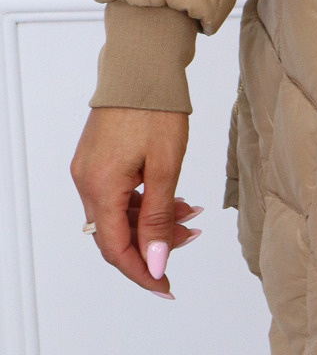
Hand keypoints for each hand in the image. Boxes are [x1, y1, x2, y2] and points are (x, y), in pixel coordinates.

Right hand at [71, 108, 197, 296]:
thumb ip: (158, 218)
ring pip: (120, 214)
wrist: (142, 66)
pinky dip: (146, 202)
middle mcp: (87, 183)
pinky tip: (175, 200)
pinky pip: (119, 195)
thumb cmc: (156, 110)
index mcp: (100, 188)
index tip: (165, 287)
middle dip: (153, 244)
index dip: (141, 272)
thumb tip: (154, 262)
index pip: (116, 249)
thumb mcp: (166, 168)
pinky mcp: (98, 160)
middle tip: (191, 238)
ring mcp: (90, 171)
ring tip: (192, 215)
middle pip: (117, 234)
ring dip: (154, 221)